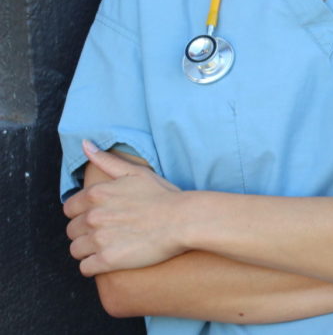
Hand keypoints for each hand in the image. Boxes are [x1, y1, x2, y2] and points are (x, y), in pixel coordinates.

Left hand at [63, 140, 184, 275]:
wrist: (183, 220)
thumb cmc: (163, 196)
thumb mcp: (136, 173)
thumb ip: (107, 160)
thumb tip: (85, 144)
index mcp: (96, 194)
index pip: (69, 210)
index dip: (83, 214)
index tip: (100, 217)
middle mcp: (93, 216)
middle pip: (71, 231)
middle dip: (85, 232)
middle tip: (107, 232)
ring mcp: (99, 239)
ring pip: (76, 250)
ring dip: (88, 250)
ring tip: (108, 246)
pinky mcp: (108, 260)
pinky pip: (85, 268)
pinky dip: (94, 266)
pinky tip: (109, 259)